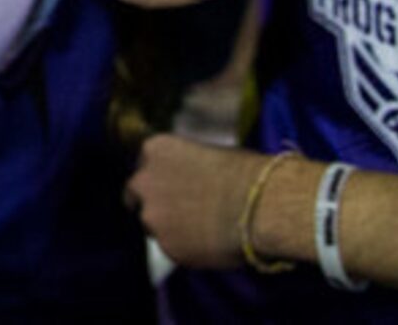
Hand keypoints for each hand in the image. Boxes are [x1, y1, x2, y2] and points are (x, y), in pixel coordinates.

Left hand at [127, 136, 311, 270]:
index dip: (160, 178)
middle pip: (136, 195)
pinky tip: (210, 243)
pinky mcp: (166, 247)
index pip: (144, 165)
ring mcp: (152, 216)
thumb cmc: (246, 174)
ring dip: (169, 227)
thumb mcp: (209, 154)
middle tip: (177, 213)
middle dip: (153, 203)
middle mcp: (143, 181)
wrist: (261, 206)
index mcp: (154, 149)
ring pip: (153, 225)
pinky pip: (172, 249)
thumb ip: (187, 166)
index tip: (174, 187)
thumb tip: (192, 178)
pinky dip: (186, 249)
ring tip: (202, 230)